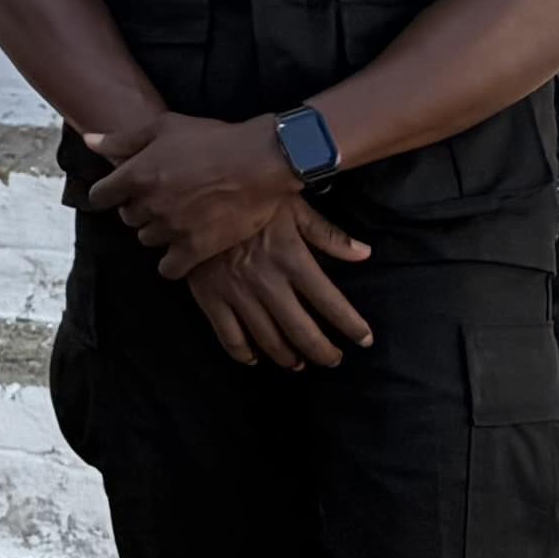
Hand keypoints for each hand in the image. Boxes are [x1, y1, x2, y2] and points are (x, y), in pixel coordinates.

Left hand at [82, 110, 306, 278]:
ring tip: (178, 217)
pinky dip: (172, 262)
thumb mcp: (163, 127)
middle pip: (126, 218)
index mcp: (136, 175)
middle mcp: (149, 204)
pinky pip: (168, 269)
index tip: (122, 191)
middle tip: (162, 198)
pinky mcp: (195, 249)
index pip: (99, 196)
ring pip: (147, 240)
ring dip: (157, 231)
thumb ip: (122, 139)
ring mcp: (172, 228)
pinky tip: (182, 249)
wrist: (260, 161)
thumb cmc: (212, 139)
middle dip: (138, 208)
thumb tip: (89, 141)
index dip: (109, 193)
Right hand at [180, 211, 374, 369]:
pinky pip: (228, 336)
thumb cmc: (249, 197)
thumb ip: (328, 235)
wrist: (193, 194)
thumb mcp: (293, 206)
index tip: (364, 339)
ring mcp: (236, 292)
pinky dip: (243, 354)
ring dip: (287, 357)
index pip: (330, 302)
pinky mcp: (209, 297)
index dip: (351, 325)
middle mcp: (267, 282)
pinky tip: (254, 359)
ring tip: (299, 363)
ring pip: (268, 339)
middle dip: (323, 352)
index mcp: (291, 258)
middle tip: (334, 359)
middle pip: (302, 331)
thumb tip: (365, 254)